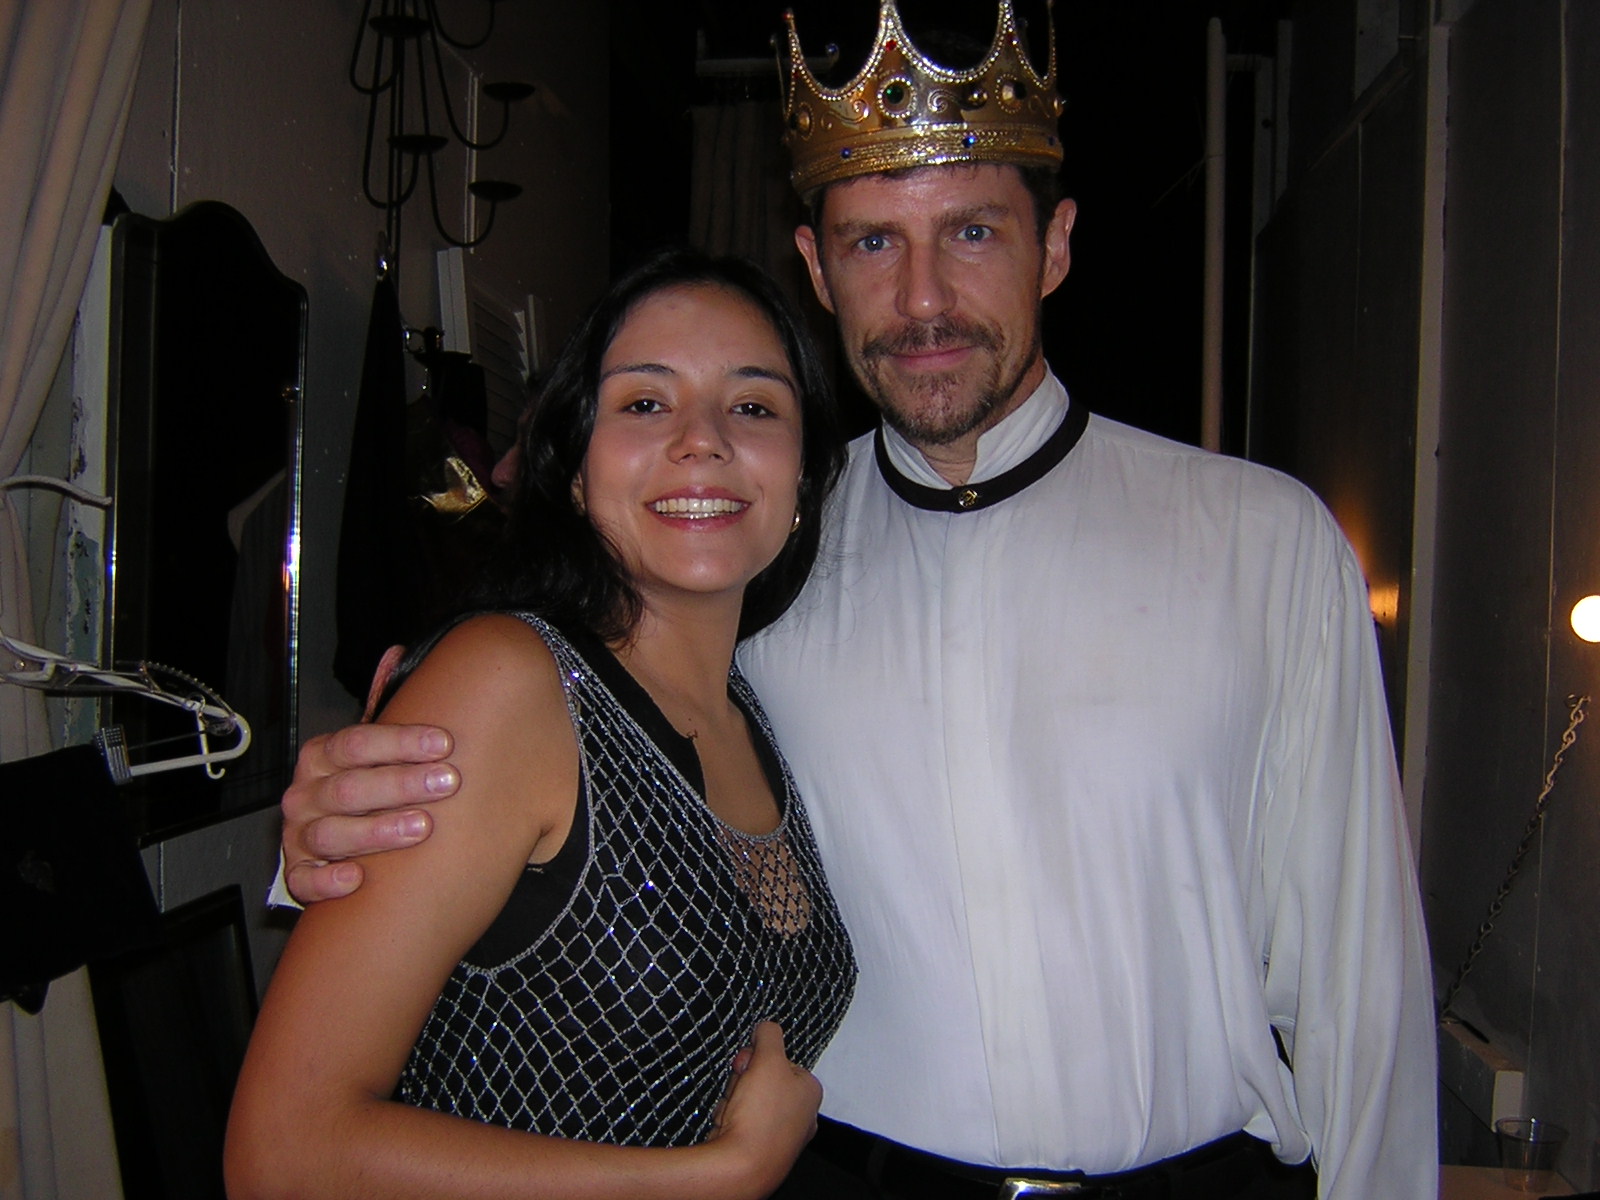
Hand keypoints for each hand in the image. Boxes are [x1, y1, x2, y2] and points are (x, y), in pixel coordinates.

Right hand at [282, 721, 458, 903]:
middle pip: (349, 787)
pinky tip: (356, 878)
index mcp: (321, 758)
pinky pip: (305, 880)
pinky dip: (327, 880)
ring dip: (377, 830)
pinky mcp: (298, 874)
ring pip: (331, 833)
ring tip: (422, 827)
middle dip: (401, 784)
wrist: (334, 843)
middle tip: (447, 782)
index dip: (400, 742)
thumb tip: (457, 738)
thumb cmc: (371, 795)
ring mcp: (298, 836)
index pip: (355, 744)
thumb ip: (405, 753)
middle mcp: (306, 795)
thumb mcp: (377, 765)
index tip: (445, 744)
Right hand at [706, 1023, 821, 1196]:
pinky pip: (738, 1122)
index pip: (780, 1060)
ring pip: (747, 1100)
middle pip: (763, 1079)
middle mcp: (800, 1115)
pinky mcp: (759, 1150)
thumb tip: (765, 1027)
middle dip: (744, 1080)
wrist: (740, 1166)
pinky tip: (727, 1127)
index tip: (749, 1064)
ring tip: (732, 1112)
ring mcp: (780, 1135)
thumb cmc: (761, 1115)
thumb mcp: (768, 1059)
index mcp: (810, 1092)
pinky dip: (728, 1120)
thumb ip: (768, 1035)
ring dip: (733, 1098)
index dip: (759, 1059)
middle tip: (740, 1088)